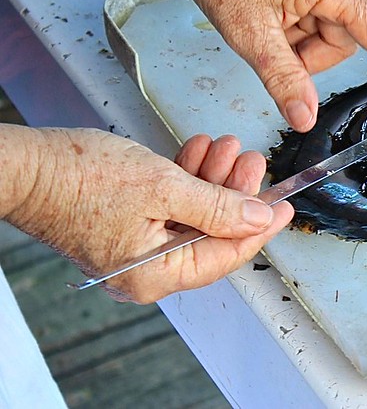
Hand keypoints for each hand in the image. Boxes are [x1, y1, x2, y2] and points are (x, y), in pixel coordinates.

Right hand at [3, 127, 291, 302]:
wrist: (24, 163)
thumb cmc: (77, 177)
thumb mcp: (163, 187)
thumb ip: (217, 207)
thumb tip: (258, 219)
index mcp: (154, 276)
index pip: (226, 256)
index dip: (260, 227)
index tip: (285, 204)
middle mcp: (146, 270)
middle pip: (212, 233)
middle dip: (235, 192)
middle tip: (252, 161)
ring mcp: (137, 247)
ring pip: (195, 214)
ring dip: (213, 178)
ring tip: (226, 146)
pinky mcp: (129, 223)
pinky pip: (172, 204)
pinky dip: (188, 178)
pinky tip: (200, 152)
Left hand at [163, 0, 366, 130]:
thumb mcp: (251, 35)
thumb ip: (284, 80)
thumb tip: (306, 118)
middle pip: (346, 41)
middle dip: (311, 55)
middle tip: (275, 45)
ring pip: (332, 30)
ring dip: (302, 40)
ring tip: (269, 23)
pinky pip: (323, 12)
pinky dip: (300, 23)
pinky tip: (275, 10)